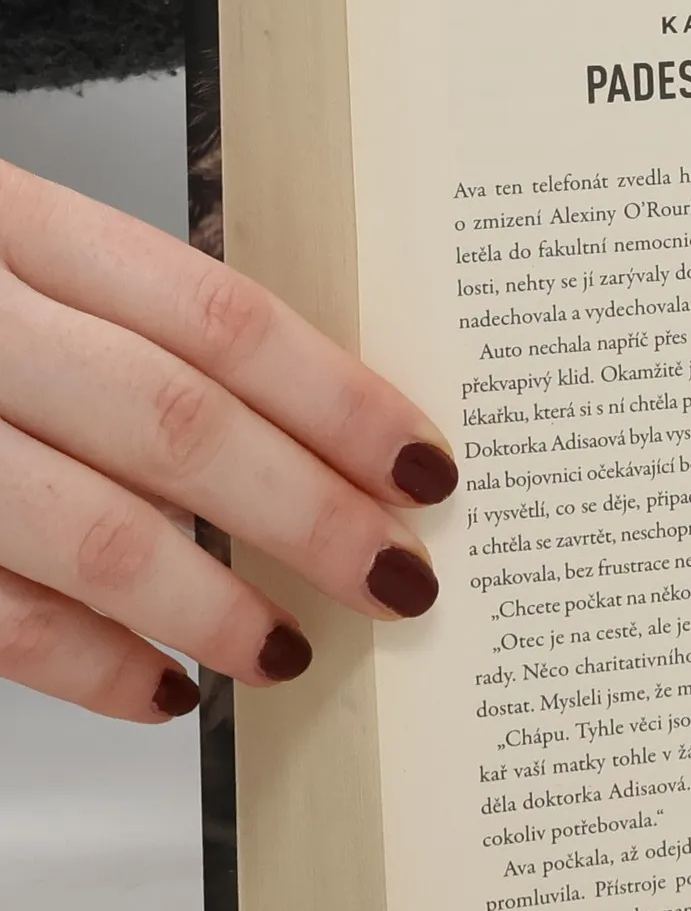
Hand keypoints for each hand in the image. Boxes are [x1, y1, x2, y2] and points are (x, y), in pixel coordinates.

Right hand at [0, 159, 455, 723]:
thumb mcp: (2, 253)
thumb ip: (114, 319)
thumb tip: (302, 434)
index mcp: (5, 220)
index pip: (216, 315)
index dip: (338, 398)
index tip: (428, 467)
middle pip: (172, 422)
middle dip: (306, 514)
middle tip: (402, 580)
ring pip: (83, 526)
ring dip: (209, 603)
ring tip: (289, 651)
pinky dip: (84, 663)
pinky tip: (162, 689)